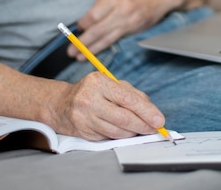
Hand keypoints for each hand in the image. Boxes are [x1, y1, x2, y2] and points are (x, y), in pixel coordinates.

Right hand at [49, 72, 165, 139]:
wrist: (61, 104)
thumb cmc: (91, 92)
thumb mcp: (111, 84)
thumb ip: (132, 94)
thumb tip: (152, 112)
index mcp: (98, 82)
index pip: (127, 99)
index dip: (146, 111)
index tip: (159, 120)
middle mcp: (89, 99)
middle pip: (123, 118)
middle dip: (143, 125)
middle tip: (154, 129)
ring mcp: (84, 117)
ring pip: (117, 131)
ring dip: (132, 133)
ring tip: (138, 129)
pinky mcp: (82, 132)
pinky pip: (108, 138)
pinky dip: (119, 136)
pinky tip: (122, 130)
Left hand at [68, 0, 179, 58]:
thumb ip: (102, 1)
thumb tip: (88, 19)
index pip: (93, 16)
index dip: (83, 25)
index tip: (77, 29)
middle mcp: (122, 9)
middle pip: (98, 30)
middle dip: (82, 42)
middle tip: (70, 51)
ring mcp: (130, 20)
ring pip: (107, 38)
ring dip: (91, 49)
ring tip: (79, 57)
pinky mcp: (137, 27)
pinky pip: (117, 39)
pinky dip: (105, 46)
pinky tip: (96, 51)